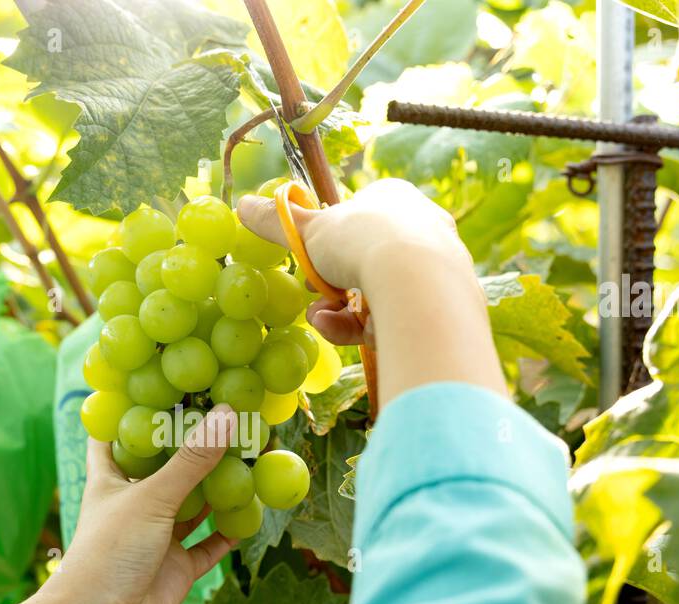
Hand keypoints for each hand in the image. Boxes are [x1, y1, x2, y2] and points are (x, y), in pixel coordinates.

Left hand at [0, 405, 236, 603]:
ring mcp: (157, 538)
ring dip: (220, 486)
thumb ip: (192, 461)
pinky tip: (255, 510)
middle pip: (166, 467)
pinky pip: (210, 544)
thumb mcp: (151, 499)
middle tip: (229, 415)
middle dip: (194, 446)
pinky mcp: (178, 569)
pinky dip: (230, 530)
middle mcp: (134, 505)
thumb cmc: (109, 555)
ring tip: (253, 455)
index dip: (132, 409)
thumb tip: (227, 414)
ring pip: (194, 505)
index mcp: (110, 480)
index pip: (116, 434)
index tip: (160, 383)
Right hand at [238, 178, 504, 403]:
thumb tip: (242, 205)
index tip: (310, 258)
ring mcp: (434, 271)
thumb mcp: (308, 230)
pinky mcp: (436, 310)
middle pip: (364, 261)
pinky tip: (338, 329)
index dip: (330, 241)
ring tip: (322, 318)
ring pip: (374, 295)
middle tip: (316, 294)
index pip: (358, 217)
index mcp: (395, 199)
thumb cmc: (362, 240)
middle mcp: (422, 229)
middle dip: (330, 284)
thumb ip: (276, 221)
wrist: (417, 282)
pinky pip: (388, 319)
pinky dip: (357, 327)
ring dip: (337, 310)